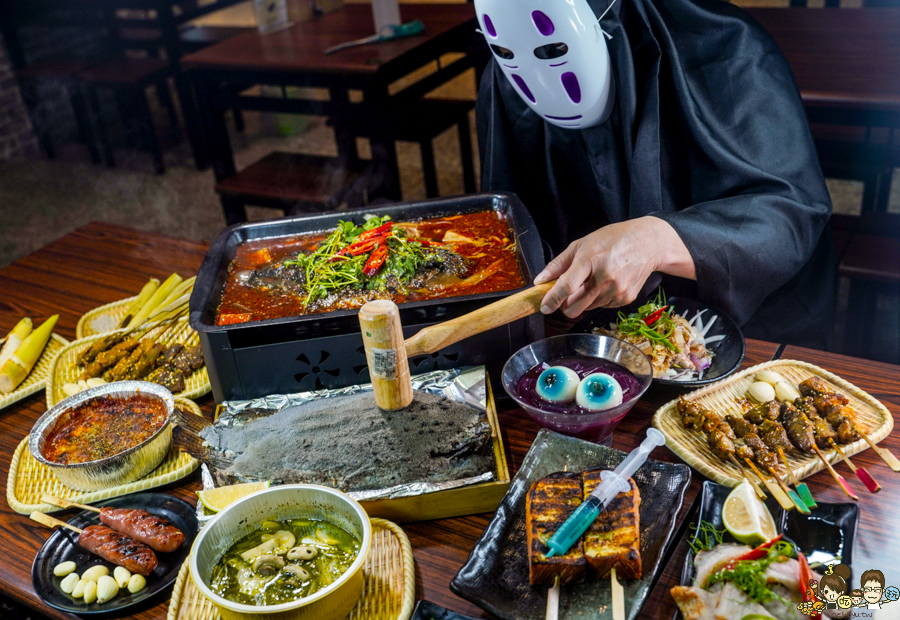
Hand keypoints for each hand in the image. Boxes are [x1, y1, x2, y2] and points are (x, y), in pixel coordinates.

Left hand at [533, 216, 694, 317]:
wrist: (648, 243)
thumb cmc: (613, 240)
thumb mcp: (582, 244)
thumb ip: (559, 264)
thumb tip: (540, 280)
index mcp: (590, 260)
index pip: (567, 286)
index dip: (553, 299)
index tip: (544, 308)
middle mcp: (604, 277)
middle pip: (575, 306)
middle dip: (565, 305)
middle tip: (567, 294)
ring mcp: (616, 290)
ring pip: (587, 308)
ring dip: (583, 300)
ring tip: (593, 280)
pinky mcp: (625, 298)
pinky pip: (602, 307)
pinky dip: (598, 299)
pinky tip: (606, 283)